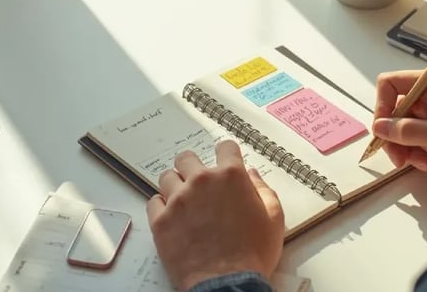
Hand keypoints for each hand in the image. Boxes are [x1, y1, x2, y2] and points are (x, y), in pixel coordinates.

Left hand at [146, 140, 283, 289]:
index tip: (225, 160)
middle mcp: (202, 181)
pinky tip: (173, 216)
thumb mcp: (273, 218)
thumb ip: (264, 190)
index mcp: (231, 177)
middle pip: (187, 157)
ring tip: (184, 201)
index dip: (226, 153)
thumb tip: (251, 176)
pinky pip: (153, 202)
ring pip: (167, 177)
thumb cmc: (253, 254)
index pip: (225, 147)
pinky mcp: (161, 221)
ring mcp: (178, 200)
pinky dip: (161, 206)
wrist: (228, 283)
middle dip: (193, 166)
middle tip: (199, 182)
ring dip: (176, 185)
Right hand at [373, 69, 426, 188]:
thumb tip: (380, 127)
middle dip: (394, 134)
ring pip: (405, 127)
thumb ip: (408, 131)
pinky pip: (417, 138)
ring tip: (418, 163)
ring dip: (405, 147)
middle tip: (399, 156)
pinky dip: (416, 152)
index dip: (383, 106)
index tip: (383, 130)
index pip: (394, 83)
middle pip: (397, 108)